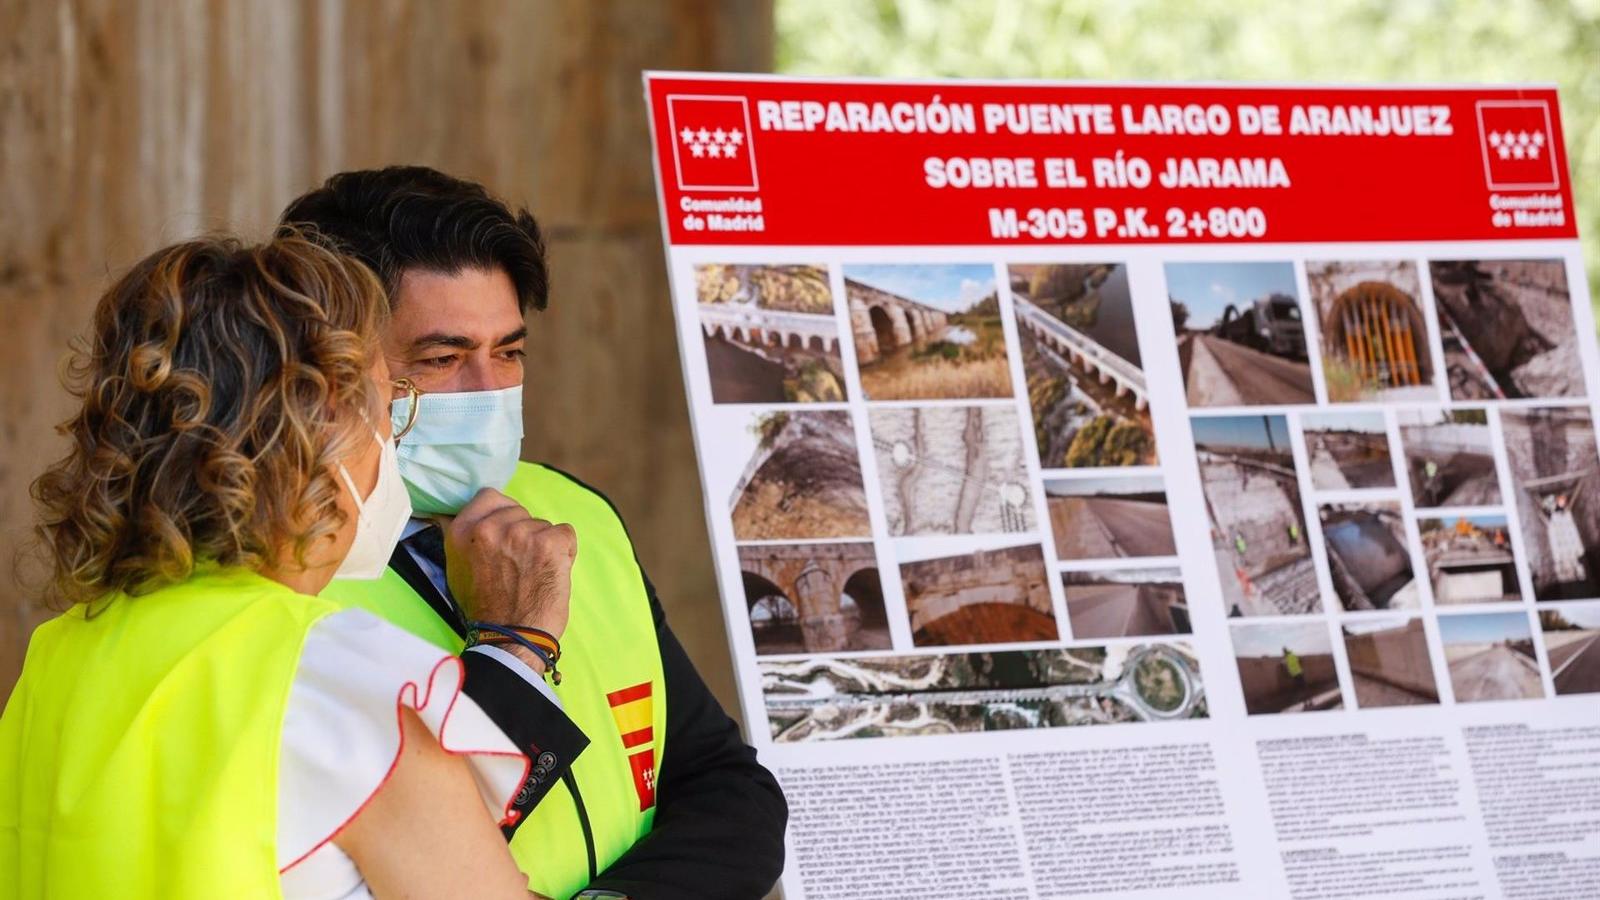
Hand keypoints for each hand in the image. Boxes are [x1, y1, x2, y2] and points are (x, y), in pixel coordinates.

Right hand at [444, 489, 575, 663]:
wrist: (512, 638)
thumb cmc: (487, 608)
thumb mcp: (458, 569)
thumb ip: (463, 539)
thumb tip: (453, 514)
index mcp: (462, 531)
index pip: (489, 496)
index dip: (502, 514)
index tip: (505, 534)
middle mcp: (489, 528)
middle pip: (518, 511)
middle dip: (523, 532)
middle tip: (519, 564)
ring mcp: (521, 533)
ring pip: (542, 524)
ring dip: (543, 545)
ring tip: (533, 574)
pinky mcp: (549, 543)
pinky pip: (565, 534)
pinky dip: (564, 552)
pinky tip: (551, 573)